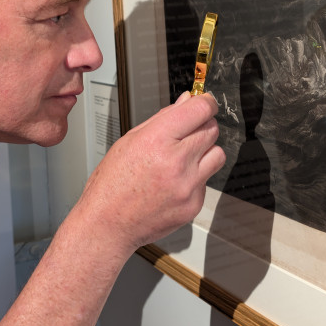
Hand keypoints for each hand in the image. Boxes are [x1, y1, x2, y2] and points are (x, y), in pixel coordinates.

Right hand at [79, 91, 225, 251]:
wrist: (108, 224)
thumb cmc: (112, 183)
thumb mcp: (129, 141)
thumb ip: (163, 118)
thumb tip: (187, 101)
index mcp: (156, 140)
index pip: (200, 109)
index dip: (206, 102)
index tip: (206, 102)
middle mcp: (176, 162)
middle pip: (212, 129)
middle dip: (202, 125)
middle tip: (188, 131)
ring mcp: (188, 186)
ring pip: (217, 154)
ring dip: (205, 151)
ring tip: (183, 158)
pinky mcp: (193, 204)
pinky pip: (207, 181)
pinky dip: (195, 177)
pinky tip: (175, 182)